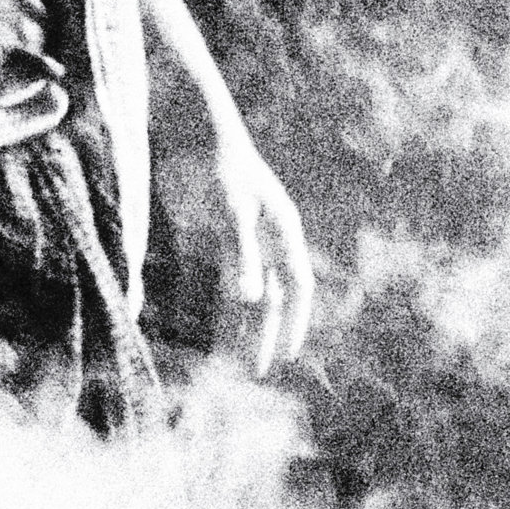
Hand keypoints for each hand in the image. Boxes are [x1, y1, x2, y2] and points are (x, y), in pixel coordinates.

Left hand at [212, 126, 315, 377]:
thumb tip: (250, 301)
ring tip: (244, 360)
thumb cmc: (223, 169)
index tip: (287, 354)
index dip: (296, 322)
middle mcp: (277, 238)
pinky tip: (229, 323)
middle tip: (259, 372)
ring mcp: (258, 238)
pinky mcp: (237, 236)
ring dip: (252, 325)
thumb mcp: (231, 211)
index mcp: (285, 231)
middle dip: (270, 334)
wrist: (210, 136)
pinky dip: (236, 303)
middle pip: (279, 297)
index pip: (298, 287)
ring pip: (260, 292)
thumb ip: (242, 254)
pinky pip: (241, 278)